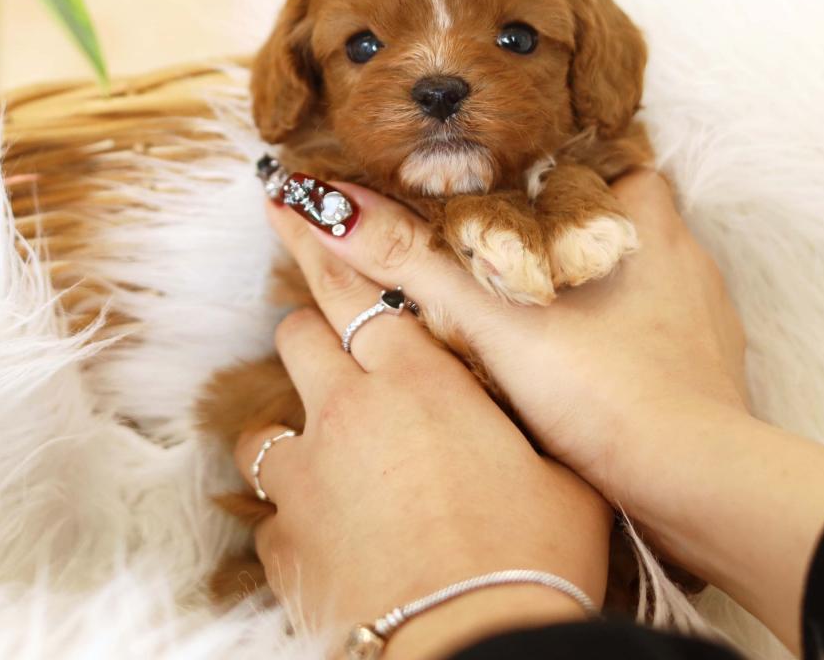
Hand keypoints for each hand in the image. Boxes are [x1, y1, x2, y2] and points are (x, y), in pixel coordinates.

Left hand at [235, 204, 609, 658]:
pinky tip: (325, 543)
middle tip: (339, 362)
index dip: (331, 250)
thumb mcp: (560, 478)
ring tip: (320, 462)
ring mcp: (305, 477)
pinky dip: (291, 524)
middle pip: (300, 336)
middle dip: (315, 340)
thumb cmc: (532, 562)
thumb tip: (531, 414)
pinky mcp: (282, 542)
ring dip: (288, 436)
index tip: (296, 207)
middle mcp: (348, 411)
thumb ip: (524, 429)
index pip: (362, 288)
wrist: (475, 647)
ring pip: (262, 427)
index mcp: (420, 380)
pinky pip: (270, 516)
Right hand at [270, 170, 746, 510]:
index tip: (508, 189)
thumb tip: (325, 208)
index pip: (603, 157)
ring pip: (638, 278)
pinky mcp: (710, 372)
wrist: (696, 484)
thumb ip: (408, 260)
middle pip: (617, 216)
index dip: (553, 170)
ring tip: (533, 314)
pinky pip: (658, 336)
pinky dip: (619, 343)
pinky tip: (581, 370)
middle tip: (508, 255)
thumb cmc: (605, 388)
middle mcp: (683, 254)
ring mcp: (703, 317)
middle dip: (563, 232)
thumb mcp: (490, 318)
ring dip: (591, 289)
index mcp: (640, 216)